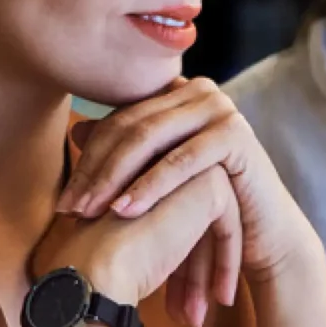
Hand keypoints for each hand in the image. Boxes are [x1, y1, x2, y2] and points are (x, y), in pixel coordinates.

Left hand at [56, 78, 320, 326]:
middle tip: (69, 210)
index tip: (63, 201)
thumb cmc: (207, 207)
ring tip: (90, 213)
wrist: (262, 235)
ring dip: (114, 178)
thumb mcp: (157, 179)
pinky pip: (182, 159)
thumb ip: (125, 153)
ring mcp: (219, 107)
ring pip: (150, 139)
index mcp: (175, 94)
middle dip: (95, 171)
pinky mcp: (235, 133)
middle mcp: (197, 91)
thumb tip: (77, 127)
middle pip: (129, 127)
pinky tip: (125, 210)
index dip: (86, 159)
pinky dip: (150, 186)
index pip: (116, 120)